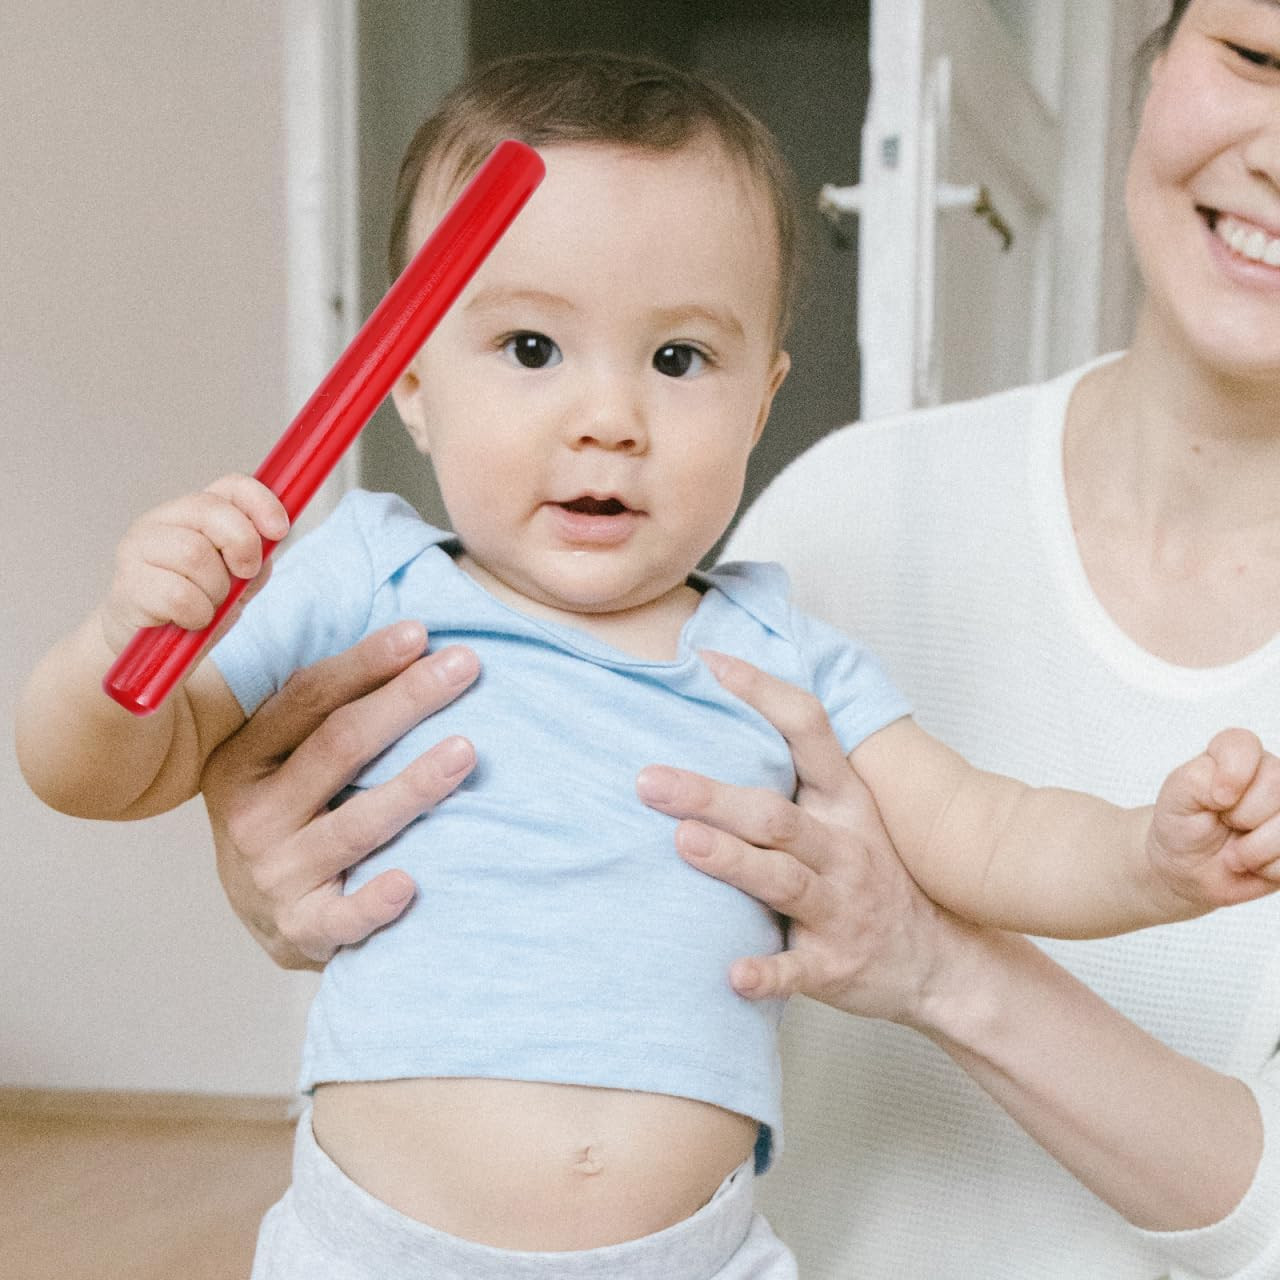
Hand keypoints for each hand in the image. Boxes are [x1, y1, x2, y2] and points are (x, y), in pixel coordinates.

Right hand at [101, 473, 288, 652]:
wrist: (149, 645)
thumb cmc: (196, 606)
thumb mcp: (236, 581)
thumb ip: (254, 558)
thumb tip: (270, 539)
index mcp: (194, 512)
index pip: (230, 486)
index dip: (260, 502)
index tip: (280, 531)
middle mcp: (161, 520)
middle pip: (211, 512)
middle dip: (242, 546)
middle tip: (244, 575)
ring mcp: (138, 548)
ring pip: (194, 553)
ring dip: (216, 588)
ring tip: (209, 604)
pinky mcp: (127, 584)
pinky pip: (178, 595)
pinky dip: (197, 614)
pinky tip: (190, 620)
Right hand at [200, 622, 479, 969]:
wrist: (265, 915)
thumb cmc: (291, 815)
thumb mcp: (281, 760)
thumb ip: (321, 712)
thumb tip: (408, 640)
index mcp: (244, 759)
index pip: (307, 699)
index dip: (364, 664)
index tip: (420, 633)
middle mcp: (253, 815)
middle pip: (338, 747)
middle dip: (406, 701)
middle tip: (464, 666)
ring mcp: (276, 874)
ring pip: (354, 826)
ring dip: (413, 786)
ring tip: (466, 751)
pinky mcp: (302, 929)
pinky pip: (344, 919)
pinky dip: (375, 904)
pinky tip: (411, 883)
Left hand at [636, 650, 975, 1027]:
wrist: (938, 962)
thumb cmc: (872, 874)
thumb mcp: (851, 813)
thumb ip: (799, 772)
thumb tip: (725, 705)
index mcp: (845, 802)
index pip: (807, 730)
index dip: (761, 691)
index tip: (706, 662)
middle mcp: (845, 849)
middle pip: (774, 815)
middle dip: (712, 796)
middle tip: (649, 780)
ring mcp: (841, 909)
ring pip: (783, 880)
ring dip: (734, 862)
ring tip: (685, 843)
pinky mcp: (834, 966)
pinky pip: (796, 970)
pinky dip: (765, 973)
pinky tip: (731, 974)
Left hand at [1147, 728, 1279, 910]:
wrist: (1190, 868)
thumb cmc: (1184, 824)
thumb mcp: (1176, 797)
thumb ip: (1197, 779)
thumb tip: (1230, 788)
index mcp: (1235, 756)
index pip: (1244, 744)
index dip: (1232, 774)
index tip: (1216, 799)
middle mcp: (1269, 776)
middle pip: (1276, 782)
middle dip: (1242, 815)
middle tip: (1225, 823)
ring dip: (1254, 848)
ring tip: (1235, 850)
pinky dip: (1268, 867)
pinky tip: (1254, 863)